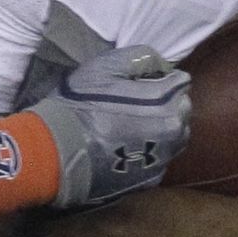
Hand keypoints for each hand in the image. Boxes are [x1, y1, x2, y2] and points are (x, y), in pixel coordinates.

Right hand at [23, 44, 190, 208]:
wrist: (56, 154)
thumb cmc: (80, 106)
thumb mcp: (104, 67)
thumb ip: (141, 58)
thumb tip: (162, 65)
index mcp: (168, 101)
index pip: (180, 81)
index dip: (157, 79)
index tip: (134, 85)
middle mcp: (176, 131)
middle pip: (181, 109)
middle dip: (164, 104)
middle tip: (132, 105)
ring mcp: (165, 158)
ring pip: (174, 136)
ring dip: (159, 128)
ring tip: (128, 127)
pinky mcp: (151, 179)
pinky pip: (159, 158)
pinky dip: (148, 152)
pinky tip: (124, 148)